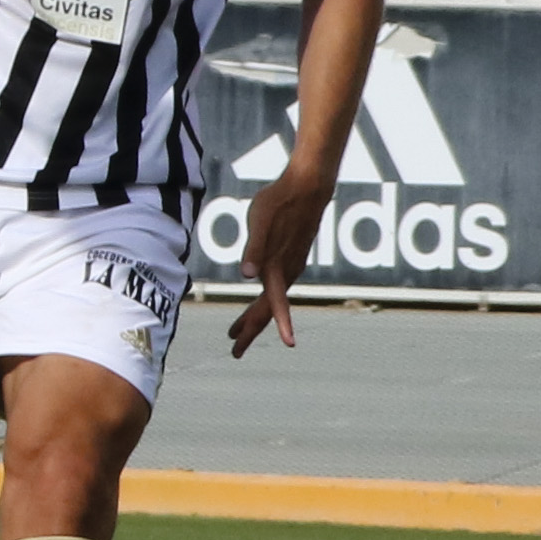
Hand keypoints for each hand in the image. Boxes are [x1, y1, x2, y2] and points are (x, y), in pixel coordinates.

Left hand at [228, 159, 335, 353]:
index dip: (270, 326)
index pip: (273, 304)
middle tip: (234, 352)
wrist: (307, 187)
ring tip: (236, 332)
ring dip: (254, 318)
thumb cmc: (278, 201)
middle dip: (250, 331)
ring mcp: (291, 266)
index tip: (278, 346)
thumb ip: (253, 248)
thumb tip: (246, 275)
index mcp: (278, 267)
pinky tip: (259, 300)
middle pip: (268, 310)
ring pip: (272, 300)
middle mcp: (287, 271)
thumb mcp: (259, 222)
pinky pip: (277, 288)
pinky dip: (265, 301)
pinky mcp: (292, 258)